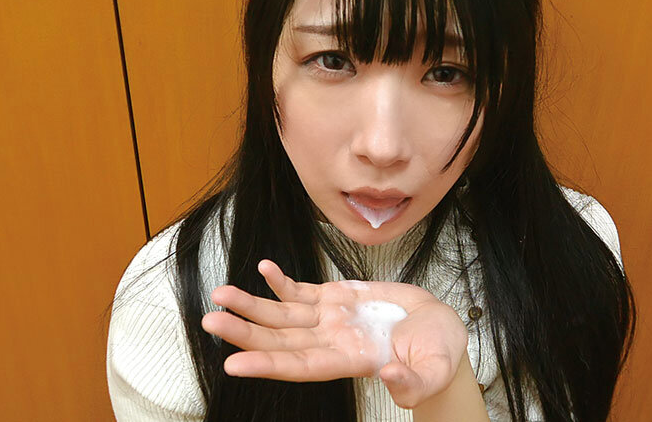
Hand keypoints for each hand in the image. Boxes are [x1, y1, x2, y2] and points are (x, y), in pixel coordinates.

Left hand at [201, 259, 468, 408]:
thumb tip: (390, 377)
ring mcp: (331, 319)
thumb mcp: (435, 371)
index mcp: (350, 361)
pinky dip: (280, 281)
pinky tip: (264, 269)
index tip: (234, 363)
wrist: (440, 327)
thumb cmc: (440, 352)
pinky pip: (301, 291)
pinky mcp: (338, 298)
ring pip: (282, 315)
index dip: (267, 364)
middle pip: (279, 340)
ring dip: (251, 305)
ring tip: (221, 294)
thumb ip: (415, 382)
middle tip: (211, 321)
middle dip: (244, 331)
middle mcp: (331, 341)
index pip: (300, 366)